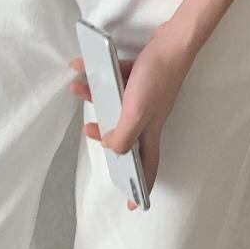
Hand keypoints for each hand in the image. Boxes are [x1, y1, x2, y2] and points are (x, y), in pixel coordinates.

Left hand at [68, 22, 192, 202]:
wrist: (172, 42)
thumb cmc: (156, 79)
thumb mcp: (135, 113)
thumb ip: (122, 136)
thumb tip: (110, 147)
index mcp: (150, 132)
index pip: (148, 167)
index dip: (142, 188)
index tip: (134, 205)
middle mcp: (148, 118)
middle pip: (126, 136)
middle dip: (106, 135)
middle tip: (89, 131)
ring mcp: (145, 97)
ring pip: (117, 105)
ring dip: (95, 98)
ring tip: (77, 88)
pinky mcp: (142, 77)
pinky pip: (117, 80)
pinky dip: (101, 74)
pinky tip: (82, 65)